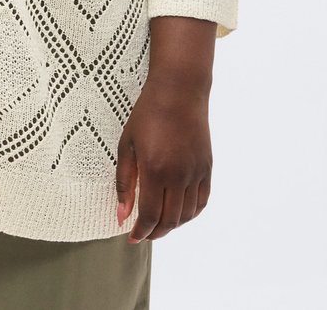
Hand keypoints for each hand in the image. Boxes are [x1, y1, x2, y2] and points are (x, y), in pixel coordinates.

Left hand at [115, 74, 211, 241]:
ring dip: (172, 225)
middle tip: (143, 233)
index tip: (132, 237)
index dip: (141, 231)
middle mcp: (179, 174)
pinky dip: (190, 213)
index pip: (151, 215)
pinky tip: (179, 212)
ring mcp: (196, 172)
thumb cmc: (148, 114)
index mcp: (155, 169)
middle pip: (170, 220)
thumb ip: (124, 182)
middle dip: (155, 233)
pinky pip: (202, 201)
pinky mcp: (207, 167)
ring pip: (187, 214)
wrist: (179, 91)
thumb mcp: (127, 145)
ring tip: (159, 224)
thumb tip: (122, 215)